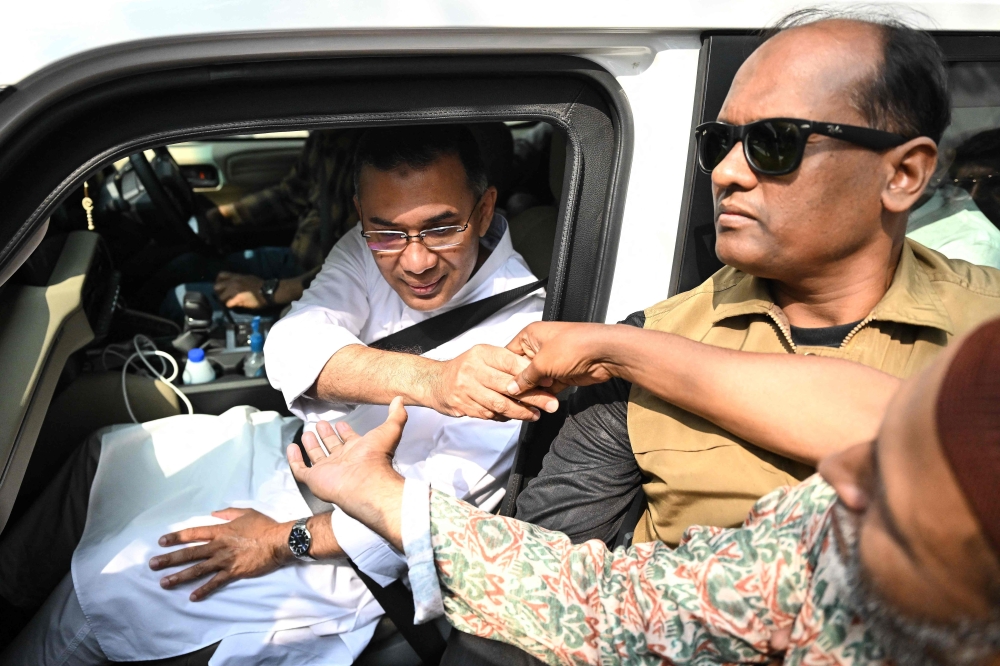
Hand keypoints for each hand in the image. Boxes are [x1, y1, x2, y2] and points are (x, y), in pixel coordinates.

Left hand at [149, 508, 292, 600]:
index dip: (176, 537)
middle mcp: (219, 546)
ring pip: (198, 569)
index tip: (161, 542)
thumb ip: (228, 512)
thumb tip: (214, 512)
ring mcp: (225, 560)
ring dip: (179, 576)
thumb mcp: (246, 513)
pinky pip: (215, 582)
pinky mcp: (233, 572)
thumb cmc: (264, 526)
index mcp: (220, 530)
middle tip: (152, 564)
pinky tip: (192, 597)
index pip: (193, 534)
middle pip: (189, 553)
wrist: (279, 540)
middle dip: (169, 559)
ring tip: (164, 582)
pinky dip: (204, 590)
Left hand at [214, 271, 265, 308]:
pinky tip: (234, 305)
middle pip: (216, 287)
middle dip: (219, 292)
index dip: (219, 281)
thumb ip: (238, 280)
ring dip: (224, 300)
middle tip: (224, 296)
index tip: (222, 286)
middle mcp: (233, 282)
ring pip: (221, 297)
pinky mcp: (237, 299)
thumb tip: (232, 286)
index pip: (220, 275)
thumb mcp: (247, 278)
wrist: (267, 291)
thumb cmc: (259, 284)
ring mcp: (234, 290)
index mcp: (236, 276)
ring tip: (230, 302)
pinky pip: (228, 304)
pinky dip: (230, 305)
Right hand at [287, 398, 407, 548]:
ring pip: (317, 457)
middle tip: (320, 424)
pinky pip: (300, 468)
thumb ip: (396, 414)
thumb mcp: (390, 430)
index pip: (350, 439)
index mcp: (358, 451)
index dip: (345, 431)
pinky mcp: (313, 479)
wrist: (364, 482)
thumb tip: (400, 399)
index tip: (340, 421)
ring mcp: (327, 471)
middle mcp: (343, 461)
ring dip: (311, 445)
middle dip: (327, 435)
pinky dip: (295, 459)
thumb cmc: (376, 457)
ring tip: (307, 433)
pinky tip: (291, 447)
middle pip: (332, 447)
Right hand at [429, 344, 559, 420]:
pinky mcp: (463, 405)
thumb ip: (506, 363)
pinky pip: (489, 414)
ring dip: (521, 412)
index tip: (548, 382)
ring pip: (499, 404)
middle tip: (550, 404)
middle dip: (533, 397)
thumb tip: (536, 372)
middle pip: (508, 386)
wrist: (434, 381)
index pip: (511, 363)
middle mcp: (473, 370)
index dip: (532, 374)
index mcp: (482, 353)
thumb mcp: (484, 356)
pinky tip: (514, 416)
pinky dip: (504, 417)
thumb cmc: (465, 368)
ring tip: (535, 414)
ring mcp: (466, 389)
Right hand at [505, 321, 619, 395]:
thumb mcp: (541, 362)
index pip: (508, 354)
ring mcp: (551, 361)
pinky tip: (539, 405)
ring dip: (533, 392)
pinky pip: (548, 388)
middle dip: (519, 384)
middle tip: (513, 398)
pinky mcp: (561, 374)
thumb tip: (512, 387)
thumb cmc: (574, 346)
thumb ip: (524, 377)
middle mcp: (539, 347)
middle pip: (521, 370)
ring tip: (525, 405)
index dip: (503, 370)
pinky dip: (545, 396)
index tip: (498, 385)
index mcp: (530, 335)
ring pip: (535, 381)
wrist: (603, 353)